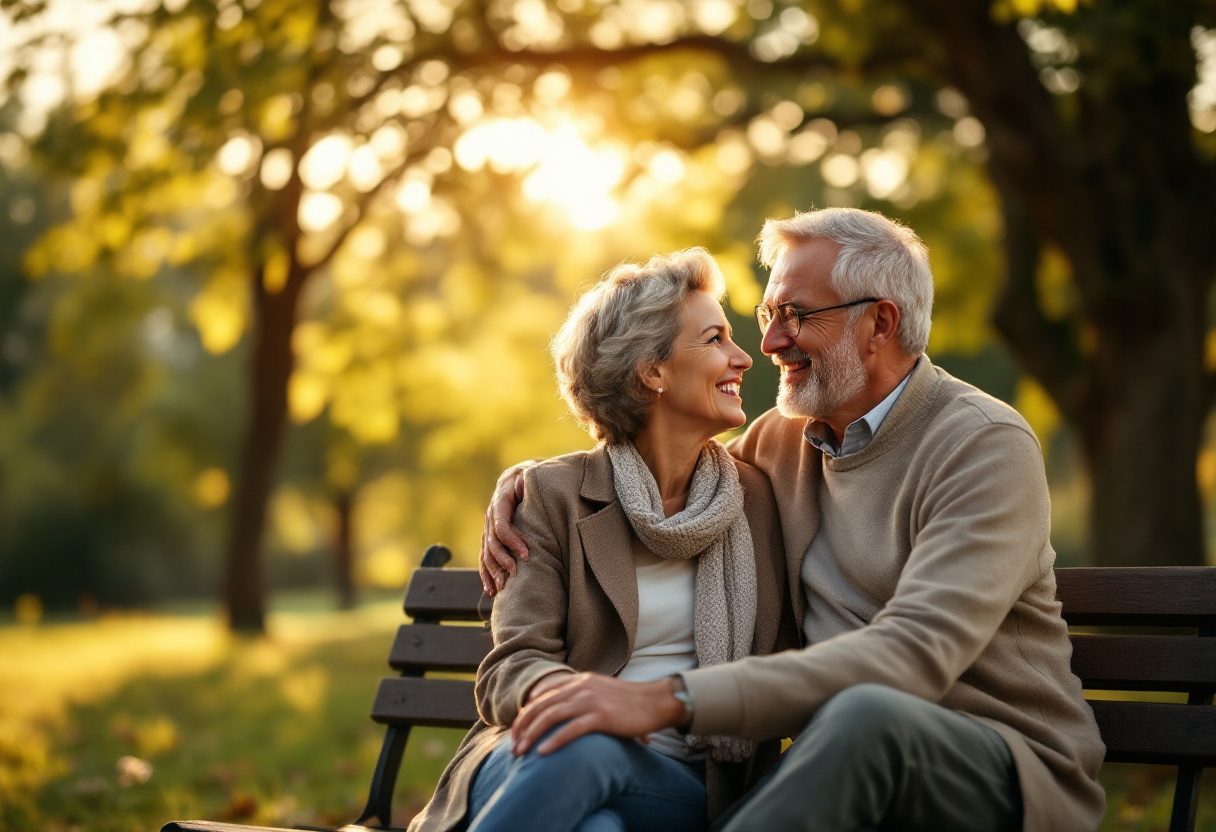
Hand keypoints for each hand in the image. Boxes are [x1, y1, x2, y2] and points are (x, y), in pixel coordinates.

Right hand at [480, 462, 532, 595]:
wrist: (521, 473)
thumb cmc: (533, 475)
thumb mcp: (533, 473)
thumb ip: (531, 481)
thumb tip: (527, 483)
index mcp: (501, 499)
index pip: (501, 525)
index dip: (512, 541)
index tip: (527, 555)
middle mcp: (491, 514)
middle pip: (491, 542)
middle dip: (502, 560)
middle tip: (515, 575)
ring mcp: (489, 526)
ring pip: (486, 552)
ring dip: (493, 571)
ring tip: (502, 588)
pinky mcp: (491, 536)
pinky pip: (485, 557)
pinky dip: (487, 574)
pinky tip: (490, 591)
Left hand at [510, 673, 685, 755]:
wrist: (656, 701)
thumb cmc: (629, 702)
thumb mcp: (600, 692)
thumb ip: (581, 697)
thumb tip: (562, 711)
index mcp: (579, 681)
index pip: (543, 696)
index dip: (526, 714)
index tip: (516, 731)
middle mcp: (581, 688)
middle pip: (542, 706)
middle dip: (523, 727)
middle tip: (512, 746)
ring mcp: (591, 701)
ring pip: (551, 716)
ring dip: (532, 735)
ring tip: (521, 752)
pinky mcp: (602, 716)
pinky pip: (572, 729)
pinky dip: (554, 741)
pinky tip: (543, 753)